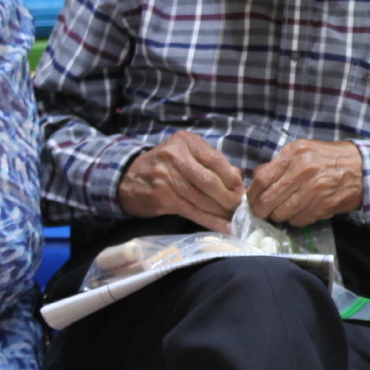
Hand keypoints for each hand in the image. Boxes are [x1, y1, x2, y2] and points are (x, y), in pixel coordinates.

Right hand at [118, 131, 244, 231]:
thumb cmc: (164, 165)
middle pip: (210, 181)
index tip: (242, 191)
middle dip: (229, 197)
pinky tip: (223, 227)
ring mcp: (167, 178)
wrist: (127, 178)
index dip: (232, 178)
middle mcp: (175, 157)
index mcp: (185, 142)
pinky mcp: (163, 198)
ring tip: (234, 219)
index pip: (216, 160)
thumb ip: (211, 162)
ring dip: (221, 212)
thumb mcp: (185, 153)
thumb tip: (239, 179)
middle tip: (240, 208)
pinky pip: (193, 211)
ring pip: (202, 199)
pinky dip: (210, 221)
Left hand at [248, 140, 364, 226]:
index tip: (251, 201)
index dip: (252, 194)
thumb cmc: (329, 157)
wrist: (363, 167)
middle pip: (269, 199)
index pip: (262, 179)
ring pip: (283, 213)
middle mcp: (303, 170)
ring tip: (282, 213)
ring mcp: (314, 189)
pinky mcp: (324, 204)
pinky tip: (300, 213)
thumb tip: (256, 179)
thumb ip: (279, 163)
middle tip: (261, 214)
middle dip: (262, 211)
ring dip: (279, 216)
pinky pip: (300, 220)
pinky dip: (296, 220)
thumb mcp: (302, 150)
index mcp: (294, 154)